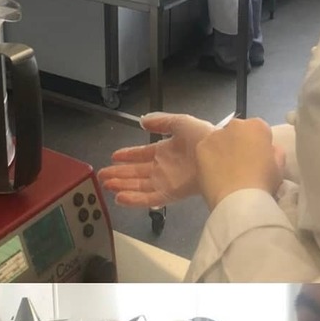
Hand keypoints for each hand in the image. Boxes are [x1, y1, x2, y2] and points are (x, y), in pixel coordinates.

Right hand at [96, 113, 215, 207]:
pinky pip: (148, 199)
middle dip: (118, 174)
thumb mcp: (181, 122)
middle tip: (101, 175)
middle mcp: (163, 167)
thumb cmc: (202, 137)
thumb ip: (161, 121)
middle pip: (136, 172)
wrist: (218, 155)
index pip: (142, 154)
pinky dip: (133, 200)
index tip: (113, 156)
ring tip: (106, 186)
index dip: (127, 155)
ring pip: (138, 186)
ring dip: (122, 186)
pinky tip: (119, 198)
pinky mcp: (169, 195)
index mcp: (166, 150)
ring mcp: (165, 182)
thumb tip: (142, 121)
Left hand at [196, 117, 283, 210]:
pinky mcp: (201, 148)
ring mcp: (216, 135)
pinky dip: (207, 160)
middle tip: (239, 166)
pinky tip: (212, 174)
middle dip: (238, 145)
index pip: (257, 131)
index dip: (257, 145)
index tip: (256, 159)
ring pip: (219, 141)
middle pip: (236, 133)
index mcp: (257, 126)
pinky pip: (205, 151)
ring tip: (224, 172)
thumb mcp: (279, 166)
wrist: (239, 199)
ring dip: (221, 151)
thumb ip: (274, 151)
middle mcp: (236, 124)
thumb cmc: (263, 183)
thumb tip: (267, 150)